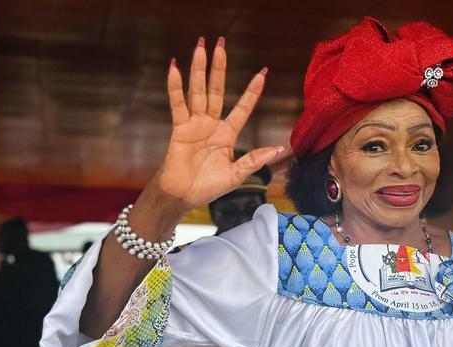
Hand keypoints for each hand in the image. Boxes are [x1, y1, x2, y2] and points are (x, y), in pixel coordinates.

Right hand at [150, 36, 283, 213]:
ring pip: (198, 91)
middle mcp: (211, 124)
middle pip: (217, 89)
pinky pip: (178, 104)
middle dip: (219, 67)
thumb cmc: (208, 188)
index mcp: (227, 134)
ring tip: (200, 46)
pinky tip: (175, 68)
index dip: (252, 91)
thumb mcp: (237, 174)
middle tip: (221, 43)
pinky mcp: (180, 128)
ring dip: (199, 69)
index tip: (263, 73)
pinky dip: (175, 87)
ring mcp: (195, 124)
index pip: (243, 107)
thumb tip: (278, 149)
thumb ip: (254, 160)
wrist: (183, 197)